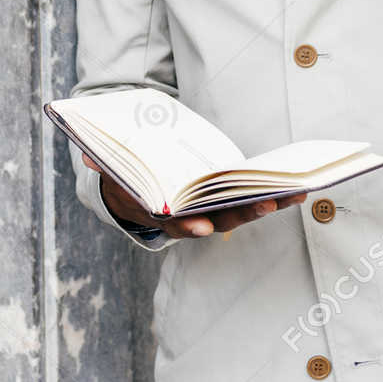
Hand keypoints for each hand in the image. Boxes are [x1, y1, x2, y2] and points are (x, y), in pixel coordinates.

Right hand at [85, 154, 307, 238]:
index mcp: (163, 217)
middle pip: (221, 221)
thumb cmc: (128, 181)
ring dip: (268, 205)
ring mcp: (212, 216)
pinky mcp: (227, 206)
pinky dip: (272, 198)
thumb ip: (104, 165)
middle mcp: (190, 222)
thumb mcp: (112, 173)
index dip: (190, 226)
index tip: (204, 226)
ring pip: (242, 215)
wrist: (137, 197)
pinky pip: (250, 204)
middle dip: (245, 213)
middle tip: (269, 201)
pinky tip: (293, 188)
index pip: (178, 225)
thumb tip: (88, 155)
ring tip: (295, 192)